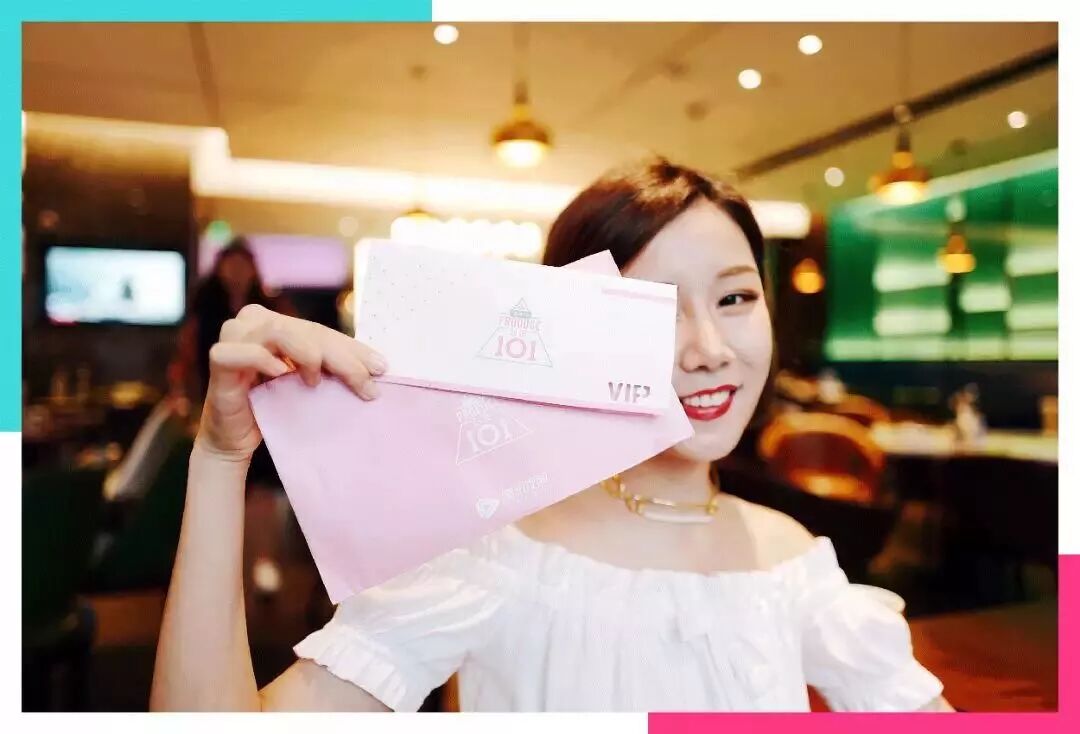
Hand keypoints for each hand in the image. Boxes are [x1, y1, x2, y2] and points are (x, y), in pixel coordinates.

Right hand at [195, 304, 386, 461]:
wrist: (234, 439)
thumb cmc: (272, 407)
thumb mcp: (307, 381)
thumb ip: (332, 366)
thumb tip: (379, 367)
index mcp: (275, 321)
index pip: (321, 331)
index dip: (352, 349)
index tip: (381, 368)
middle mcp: (253, 322)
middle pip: (305, 331)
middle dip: (341, 357)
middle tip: (365, 383)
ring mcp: (233, 337)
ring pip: (278, 333)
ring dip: (307, 354)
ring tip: (316, 381)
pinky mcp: (219, 359)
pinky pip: (241, 352)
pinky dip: (263, 360)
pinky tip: (281, 374)